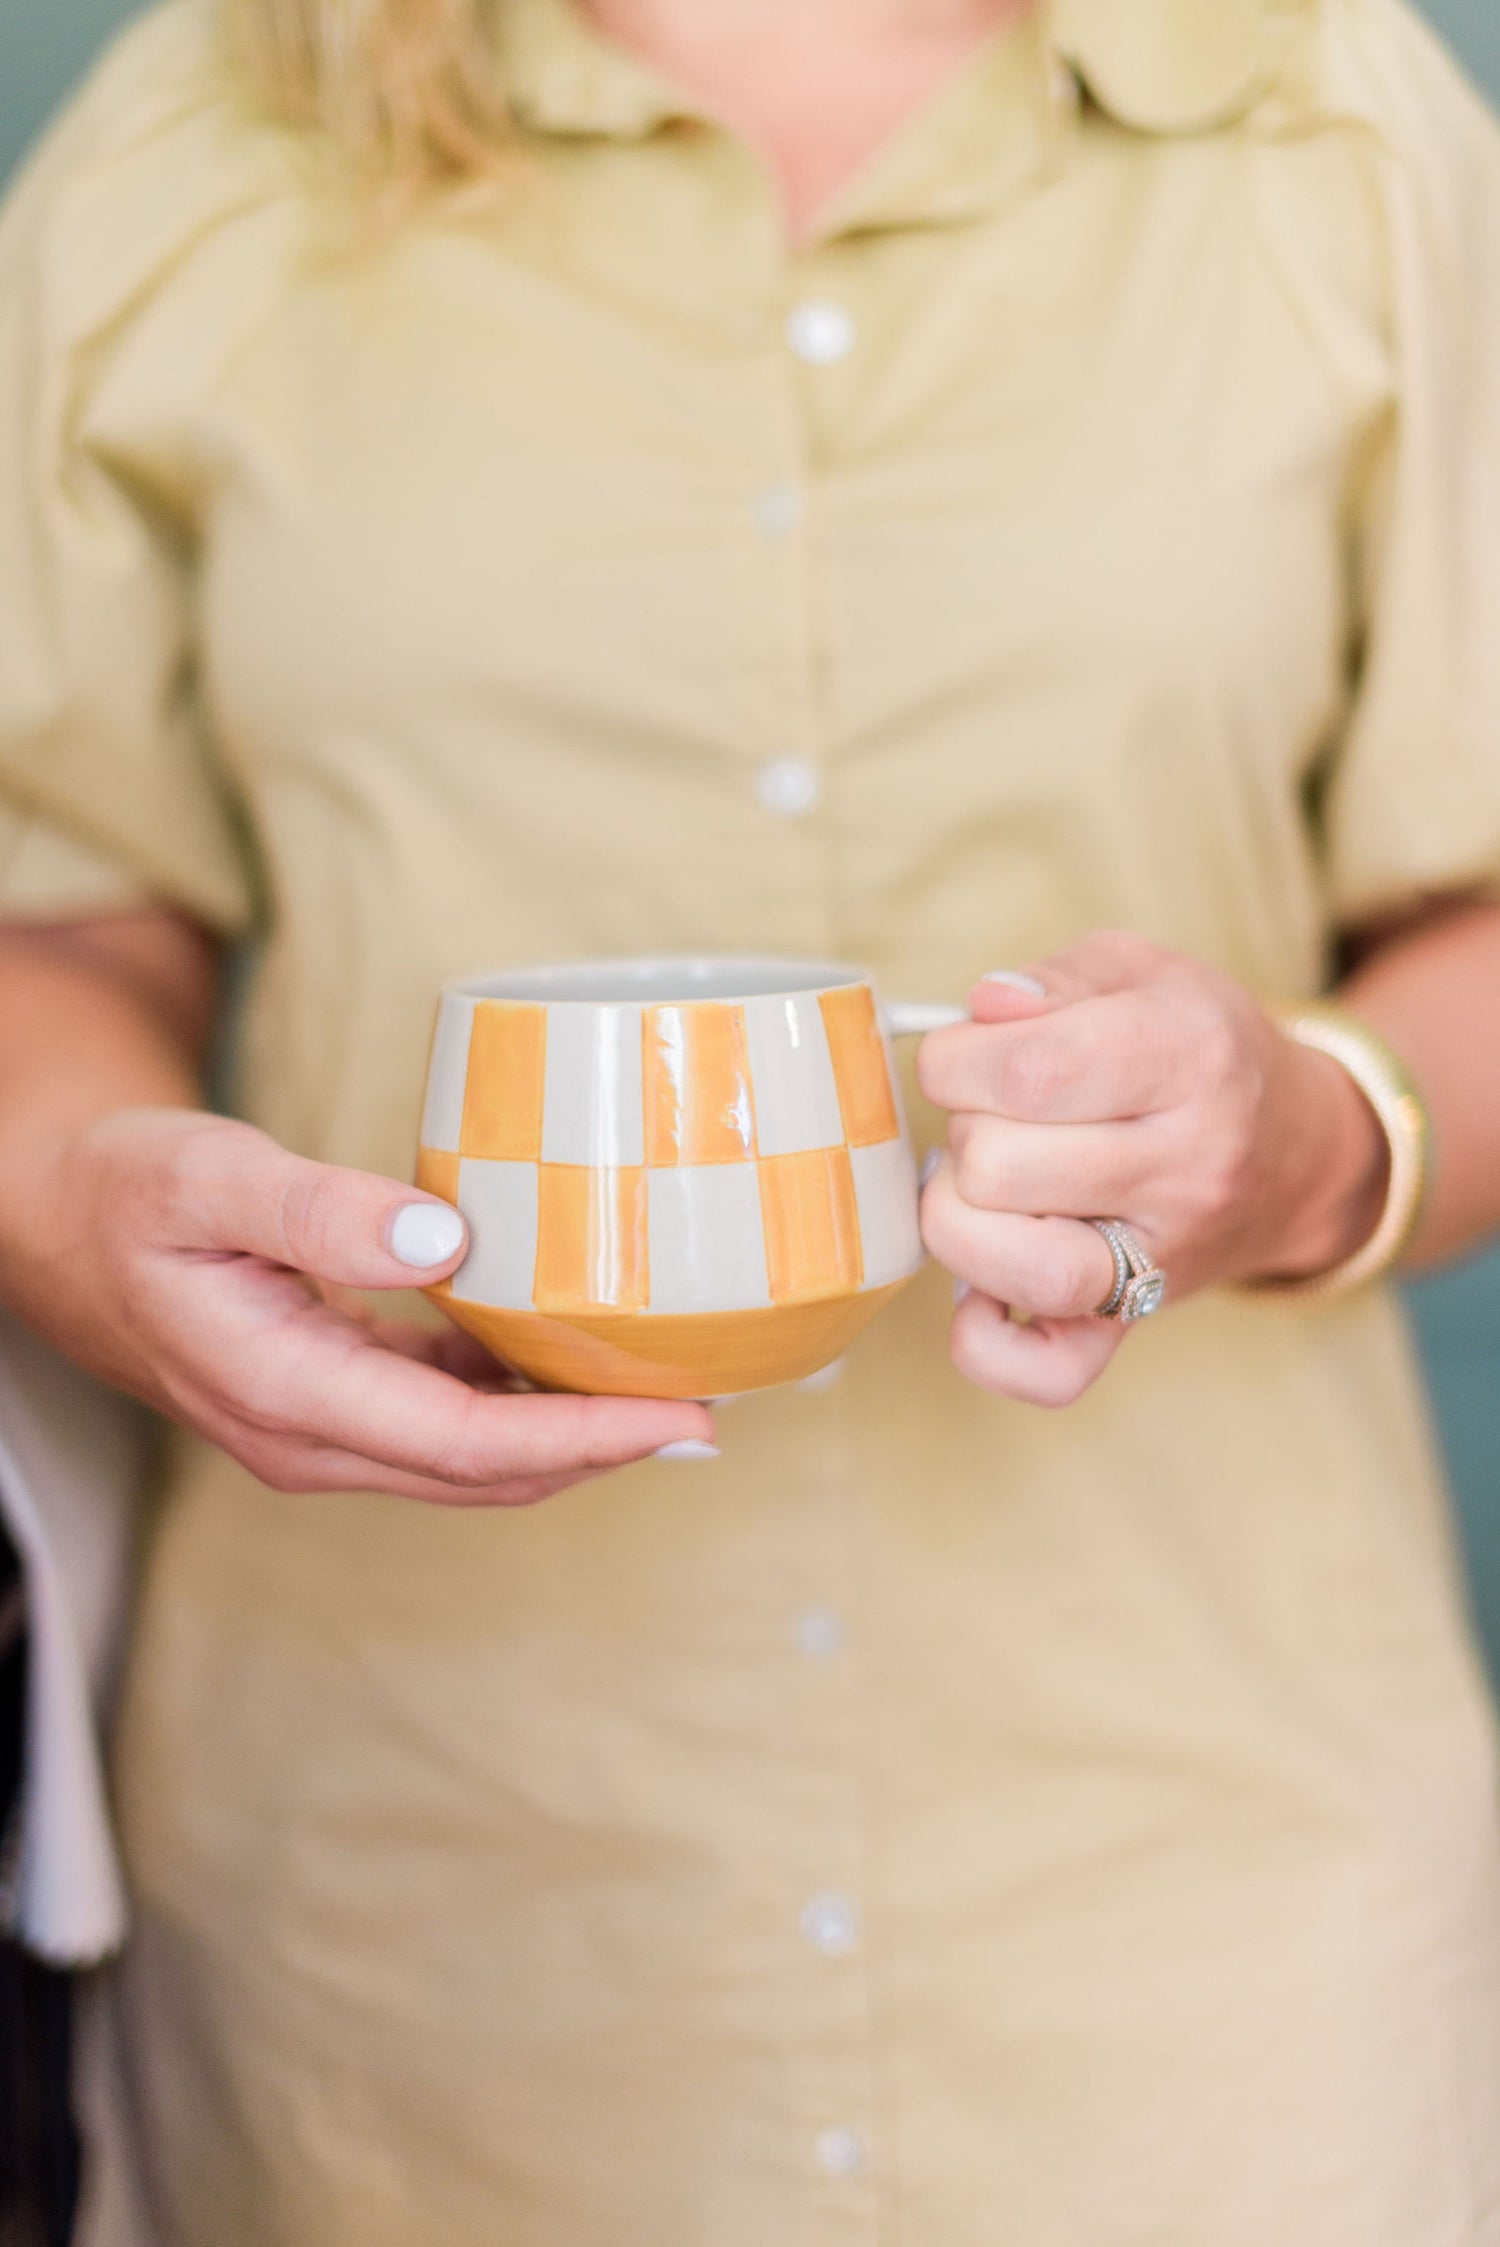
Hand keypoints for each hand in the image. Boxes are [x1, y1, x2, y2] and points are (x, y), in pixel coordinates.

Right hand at [0, 1108, 712, 1503]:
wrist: (62, 1226)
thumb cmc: (128, 1191)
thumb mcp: (208, 1176)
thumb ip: (321, 1211)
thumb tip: (448, 1242)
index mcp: (283, 1392)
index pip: (465, 1443)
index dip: (583, 1438)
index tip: (681, 1419)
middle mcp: (309, 1438)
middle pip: (487, 1472)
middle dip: (604, 1452)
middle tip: (711, 1410)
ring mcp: (321, 1434)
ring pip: (472, 1462)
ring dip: (570, 1438)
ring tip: (666, 1389)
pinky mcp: (335, 1407)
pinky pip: (446, 1426)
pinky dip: (519, 1406)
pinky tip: (569, 1357)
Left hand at [917, 933, 1388, 1407]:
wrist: (1297, 1147)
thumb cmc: (1195, 1046)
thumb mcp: (1139, 972)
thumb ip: (1053, 979)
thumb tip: (985, 1009)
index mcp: (1188, 1054)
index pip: (1027, 1071)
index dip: (953, 1061)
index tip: (961, 1058)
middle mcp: (1189, 1162)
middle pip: (998, 1165)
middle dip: (962, 1131)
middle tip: (991, 1118)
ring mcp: (1168, 1254)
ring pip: (1019, 1267)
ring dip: (961, 1223)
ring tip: (982, 1188)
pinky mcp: (1141, 1320)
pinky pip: (1051, 1372)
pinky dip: (987, 1342)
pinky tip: (981, 1285)